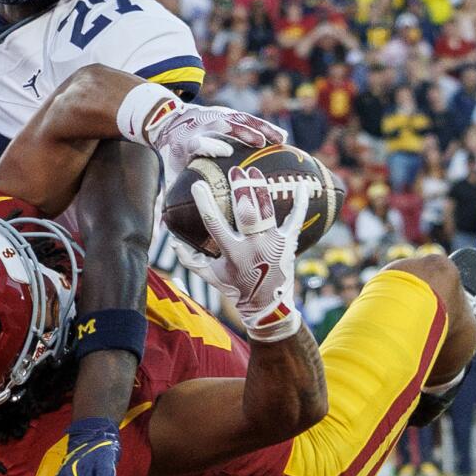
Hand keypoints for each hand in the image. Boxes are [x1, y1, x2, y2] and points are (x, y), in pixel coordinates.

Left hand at [147, 103, 282, 183]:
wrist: (170, 121)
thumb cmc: (175, 155)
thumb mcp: (172, 171)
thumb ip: (174, 192)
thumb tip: (169, 225)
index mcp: (188, 141)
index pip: (199, 141)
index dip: (211, 144)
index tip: (226, 151)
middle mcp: (203, 125)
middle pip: (224, 124)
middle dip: (242, 131)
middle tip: (259, 142)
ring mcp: (217, 116)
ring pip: (240, 119)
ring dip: (260, 127)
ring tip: (280, 139)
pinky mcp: (228, 113)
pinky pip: (248, 119)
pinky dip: (265, 127)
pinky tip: (282, 137)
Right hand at [177, 166, 309, 340]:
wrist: (268, 306)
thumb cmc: (236, 288)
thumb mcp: (210, 276)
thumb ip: (191, 259)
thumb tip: (173, 240)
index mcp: (232, 253)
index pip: (215, 224)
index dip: (206, 203)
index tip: (198, 184)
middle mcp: (253, 247)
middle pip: (246, 213)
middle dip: (241, 190)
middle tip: (236, 171)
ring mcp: (273, 244)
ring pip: (268, 212)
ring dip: (261, 190)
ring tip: (254, 170)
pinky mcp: (288, 243)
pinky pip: (296, 219)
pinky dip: (300, 202)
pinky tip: (302, 185)